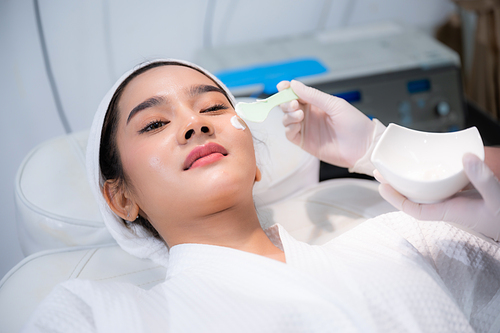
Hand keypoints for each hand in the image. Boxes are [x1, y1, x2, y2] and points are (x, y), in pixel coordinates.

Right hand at [277, 80, 377, 169]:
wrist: (363, 147)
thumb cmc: (355, 124)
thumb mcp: (335, 105)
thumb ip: (313, 95)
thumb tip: (294, 84)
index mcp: (316, 103)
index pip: (297, 93)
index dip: (287, 89)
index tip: (282, 86)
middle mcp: (309, 115)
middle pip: (288, 105)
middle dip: (286, 102)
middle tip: (294, 104)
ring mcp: (306, 129)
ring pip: (286, 119)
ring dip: (288, 115)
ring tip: (300, 114)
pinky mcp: (304, 142)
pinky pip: (289, 133)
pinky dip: (289, 127)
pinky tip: (297, 125)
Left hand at [375, 153, 499, 240]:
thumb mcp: (497, 197)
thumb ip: (483, 179)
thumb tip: (465, 158)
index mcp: (450, 210)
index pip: (415, 209)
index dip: (396, 200)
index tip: (382, 187)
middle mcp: (448, 205)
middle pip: (414, 198)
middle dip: (397, 187)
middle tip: (379, 172)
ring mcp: (454, 200)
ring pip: (426, 191)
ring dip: (410, 180)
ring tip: (393, 168)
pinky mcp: (463, 194)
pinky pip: (440, 185)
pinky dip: (431, 176)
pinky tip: (426, 167)